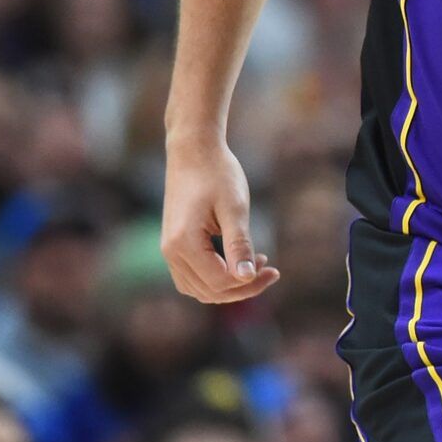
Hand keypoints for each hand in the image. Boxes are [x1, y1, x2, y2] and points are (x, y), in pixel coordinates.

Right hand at [161, 133, 281, 302]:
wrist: (194, 150)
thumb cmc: (217, 174)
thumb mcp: (234, 208)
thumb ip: (239, 245)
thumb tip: (247, 278)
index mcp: (184, 243)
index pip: (219, 283)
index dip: (248, 282)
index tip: (272, 268)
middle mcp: (171, 252)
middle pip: (208, 291)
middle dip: (242, 287)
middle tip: (270, 270)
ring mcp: (169, 250)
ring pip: (199, 288)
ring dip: (228, 285)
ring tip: (256, 265)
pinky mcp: (174, 245)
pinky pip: (193, 277)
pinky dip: (215, 277)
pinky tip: (236, 263)